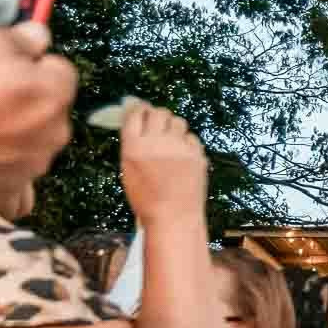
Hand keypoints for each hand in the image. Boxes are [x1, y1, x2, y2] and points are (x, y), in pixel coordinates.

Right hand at [0, 23, 76, 209]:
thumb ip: (21, 38)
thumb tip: (40, 36)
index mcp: (55, 95)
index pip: (61, 69)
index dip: (32, 63)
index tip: (5, 65)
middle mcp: (55, 134)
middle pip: (49, 108)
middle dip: (26, 99)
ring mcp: (34, 167)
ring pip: (34, 142)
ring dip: (15, 133)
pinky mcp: (9, 192)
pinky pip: (17, 184)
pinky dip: (5, 172)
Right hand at [117, 103, 207, 226]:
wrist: (173, 218)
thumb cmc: (146, 198)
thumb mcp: (129, 170)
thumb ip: (133, 144)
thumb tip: (136, 118)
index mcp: (133, 147)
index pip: (135, 113)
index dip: (137, 109)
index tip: (139, 110)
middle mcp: (156, 144)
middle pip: (158, 112)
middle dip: (156, 115)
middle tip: (156, 123)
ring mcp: (179, 148)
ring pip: (177, 121)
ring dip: (172, 126)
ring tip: (169, 140)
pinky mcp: (197, 155)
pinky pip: (191, 138)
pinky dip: (186, 142)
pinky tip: (182, 155)